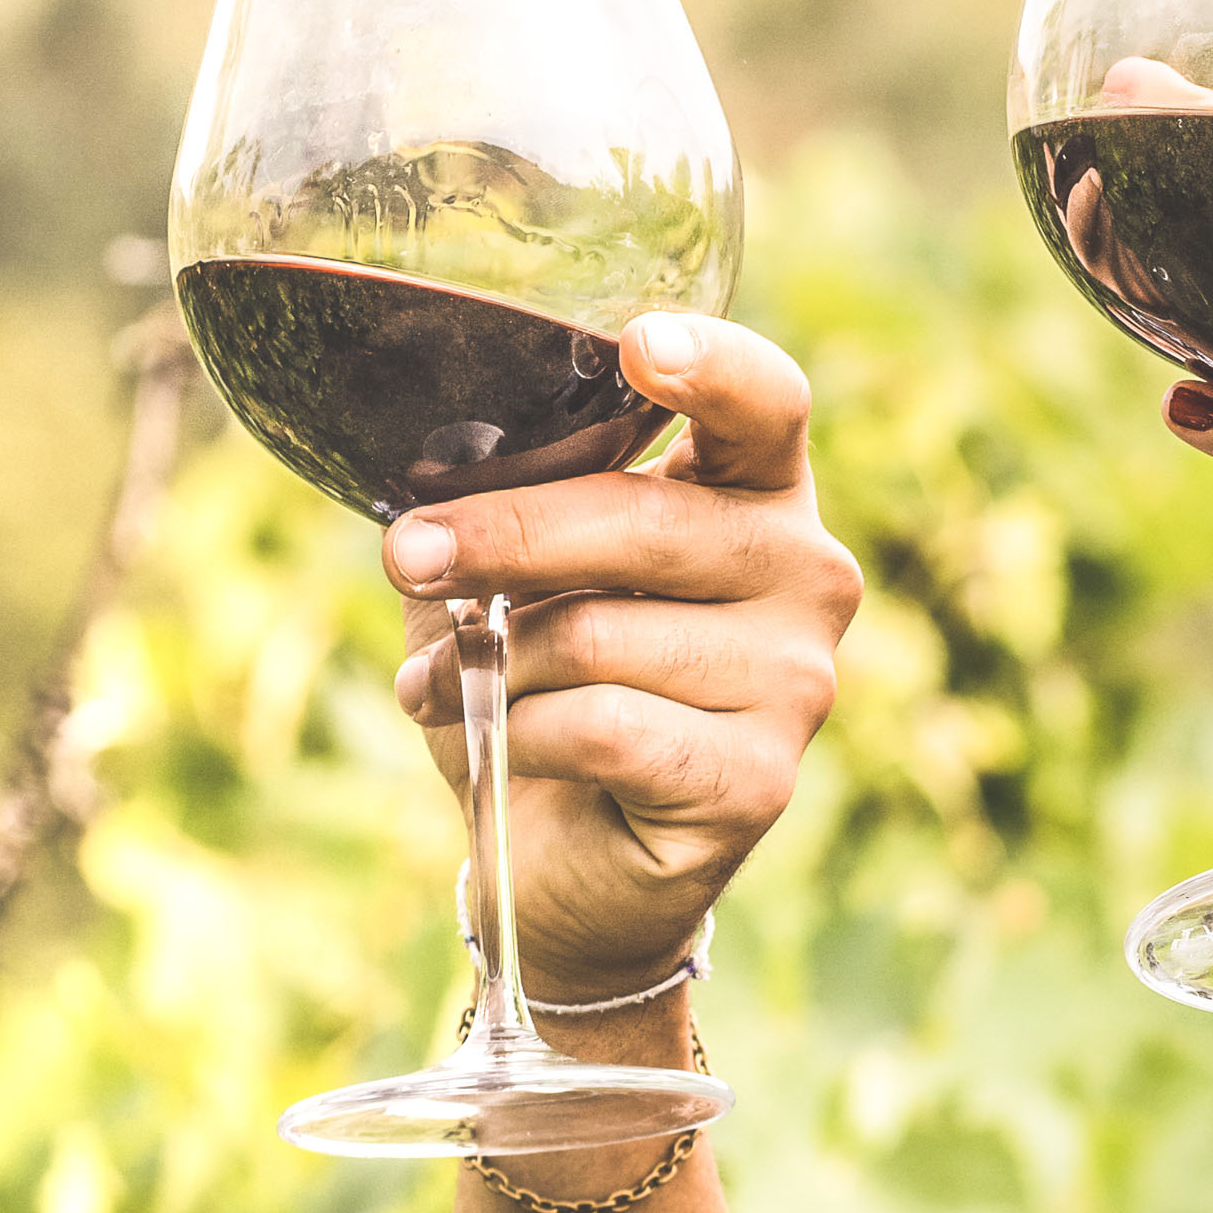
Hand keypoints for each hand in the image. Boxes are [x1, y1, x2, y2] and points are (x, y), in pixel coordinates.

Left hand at [383, 315, 863, 1002]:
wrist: (570, 866)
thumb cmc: (544, 688)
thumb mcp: (518, 578)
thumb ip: (504, 513)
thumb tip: (430, 486)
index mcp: (758, 494)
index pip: (765, 405)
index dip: (709, 367)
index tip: (638, 346)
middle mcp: (807, 573)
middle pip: (647, 521)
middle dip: (502, 536)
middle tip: (405, 555)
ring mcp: (797, 681)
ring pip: (600, 636)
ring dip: (486, 663)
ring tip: (439, 685)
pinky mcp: (758, 781)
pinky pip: (600, 729)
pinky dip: (513, 734)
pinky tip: (487, 742)